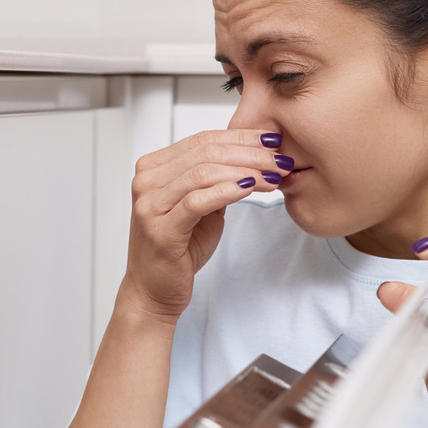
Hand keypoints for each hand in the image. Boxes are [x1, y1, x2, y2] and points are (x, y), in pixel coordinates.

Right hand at [122, 129, 292, 319]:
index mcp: (153, 168)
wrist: (154, 291)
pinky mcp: (160, 228)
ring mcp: (149, 204)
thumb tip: (254, 155)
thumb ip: (216, 180)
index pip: (202, 139)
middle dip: (250, 154)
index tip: (272, 141)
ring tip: (273, 177)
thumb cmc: (178, 250)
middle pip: (206, 153)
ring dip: (246, 172)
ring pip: (203, 173)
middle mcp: (146, 181)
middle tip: (281, 161)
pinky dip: (228, 191)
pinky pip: (198, 201)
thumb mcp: (201, 206)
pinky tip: (250, 189)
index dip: (241, 137)